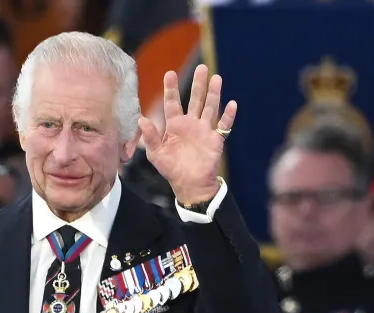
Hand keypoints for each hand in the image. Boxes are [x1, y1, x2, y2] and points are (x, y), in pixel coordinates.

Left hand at [138, 64, 236, 205]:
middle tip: (201, 68)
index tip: (169, 73)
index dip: (171, 88)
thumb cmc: (171, 169)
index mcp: (174, 125)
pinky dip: (228, 115)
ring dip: (214, 94)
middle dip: (198, 84)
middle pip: (195, 99)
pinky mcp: (215, 139)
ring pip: (210, 107)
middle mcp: (190, 124)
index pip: (172, 103)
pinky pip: (223, 125)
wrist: (189, 184)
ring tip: (216, 78)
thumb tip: (141, 119)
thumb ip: (150, 137)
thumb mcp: (156, 154)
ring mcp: (204, 130)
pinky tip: (231, 104)